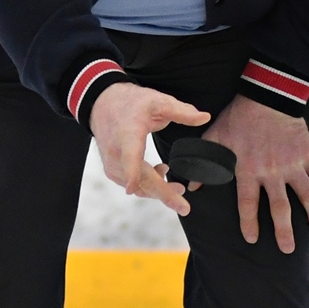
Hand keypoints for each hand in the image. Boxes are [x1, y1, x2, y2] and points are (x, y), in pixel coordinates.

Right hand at [90, 83, 209, 216]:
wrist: (103, 105)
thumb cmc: (132, 103)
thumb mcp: (158, 101)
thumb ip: (182, 112)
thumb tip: (205, 117)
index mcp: (128, 134)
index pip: (129, 155)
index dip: (131, 172)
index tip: (132, 188)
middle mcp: (116, 152)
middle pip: (139, 179)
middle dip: (162, 193)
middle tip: (184, 205)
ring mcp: (112, 164)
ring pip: (136, 186)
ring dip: (158, 191)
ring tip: (179, 187)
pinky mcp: (112, 171)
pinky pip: (132, 185)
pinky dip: (148, 185)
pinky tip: (161, 173)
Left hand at [202, 94, 308, 253]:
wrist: (267, 94)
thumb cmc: (238, 117)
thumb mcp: (215, 138)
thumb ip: (203, 162)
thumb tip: (189, 183)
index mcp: (248, 171)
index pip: (248, 205)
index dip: (249, 224)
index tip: (252, 239)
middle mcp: (272, 173)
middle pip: (280, 209)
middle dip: (284, 232)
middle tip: (287, 249)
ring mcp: (293, 164)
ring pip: (306, 195)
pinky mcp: (307, 153)